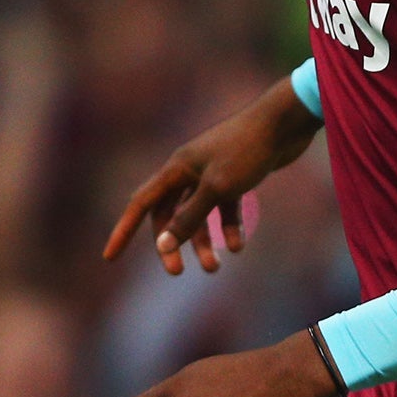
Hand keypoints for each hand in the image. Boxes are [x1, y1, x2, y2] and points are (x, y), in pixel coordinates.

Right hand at [104, 79, 321, 276]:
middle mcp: (189, 169)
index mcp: (176, 168)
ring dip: (204, 242)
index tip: (110, 258)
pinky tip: (239, 246)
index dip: (124, 231)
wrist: (285, 122)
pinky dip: (229, 227)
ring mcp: (213, 172)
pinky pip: (225, 207)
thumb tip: (162, 246)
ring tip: (214, 269)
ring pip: (199, 213)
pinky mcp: (236, 175)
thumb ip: (189, 218)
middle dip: (172, 243)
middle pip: (169, 213)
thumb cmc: (248, 151)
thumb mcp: (216, 189)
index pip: (141, 204)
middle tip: (177, 273)